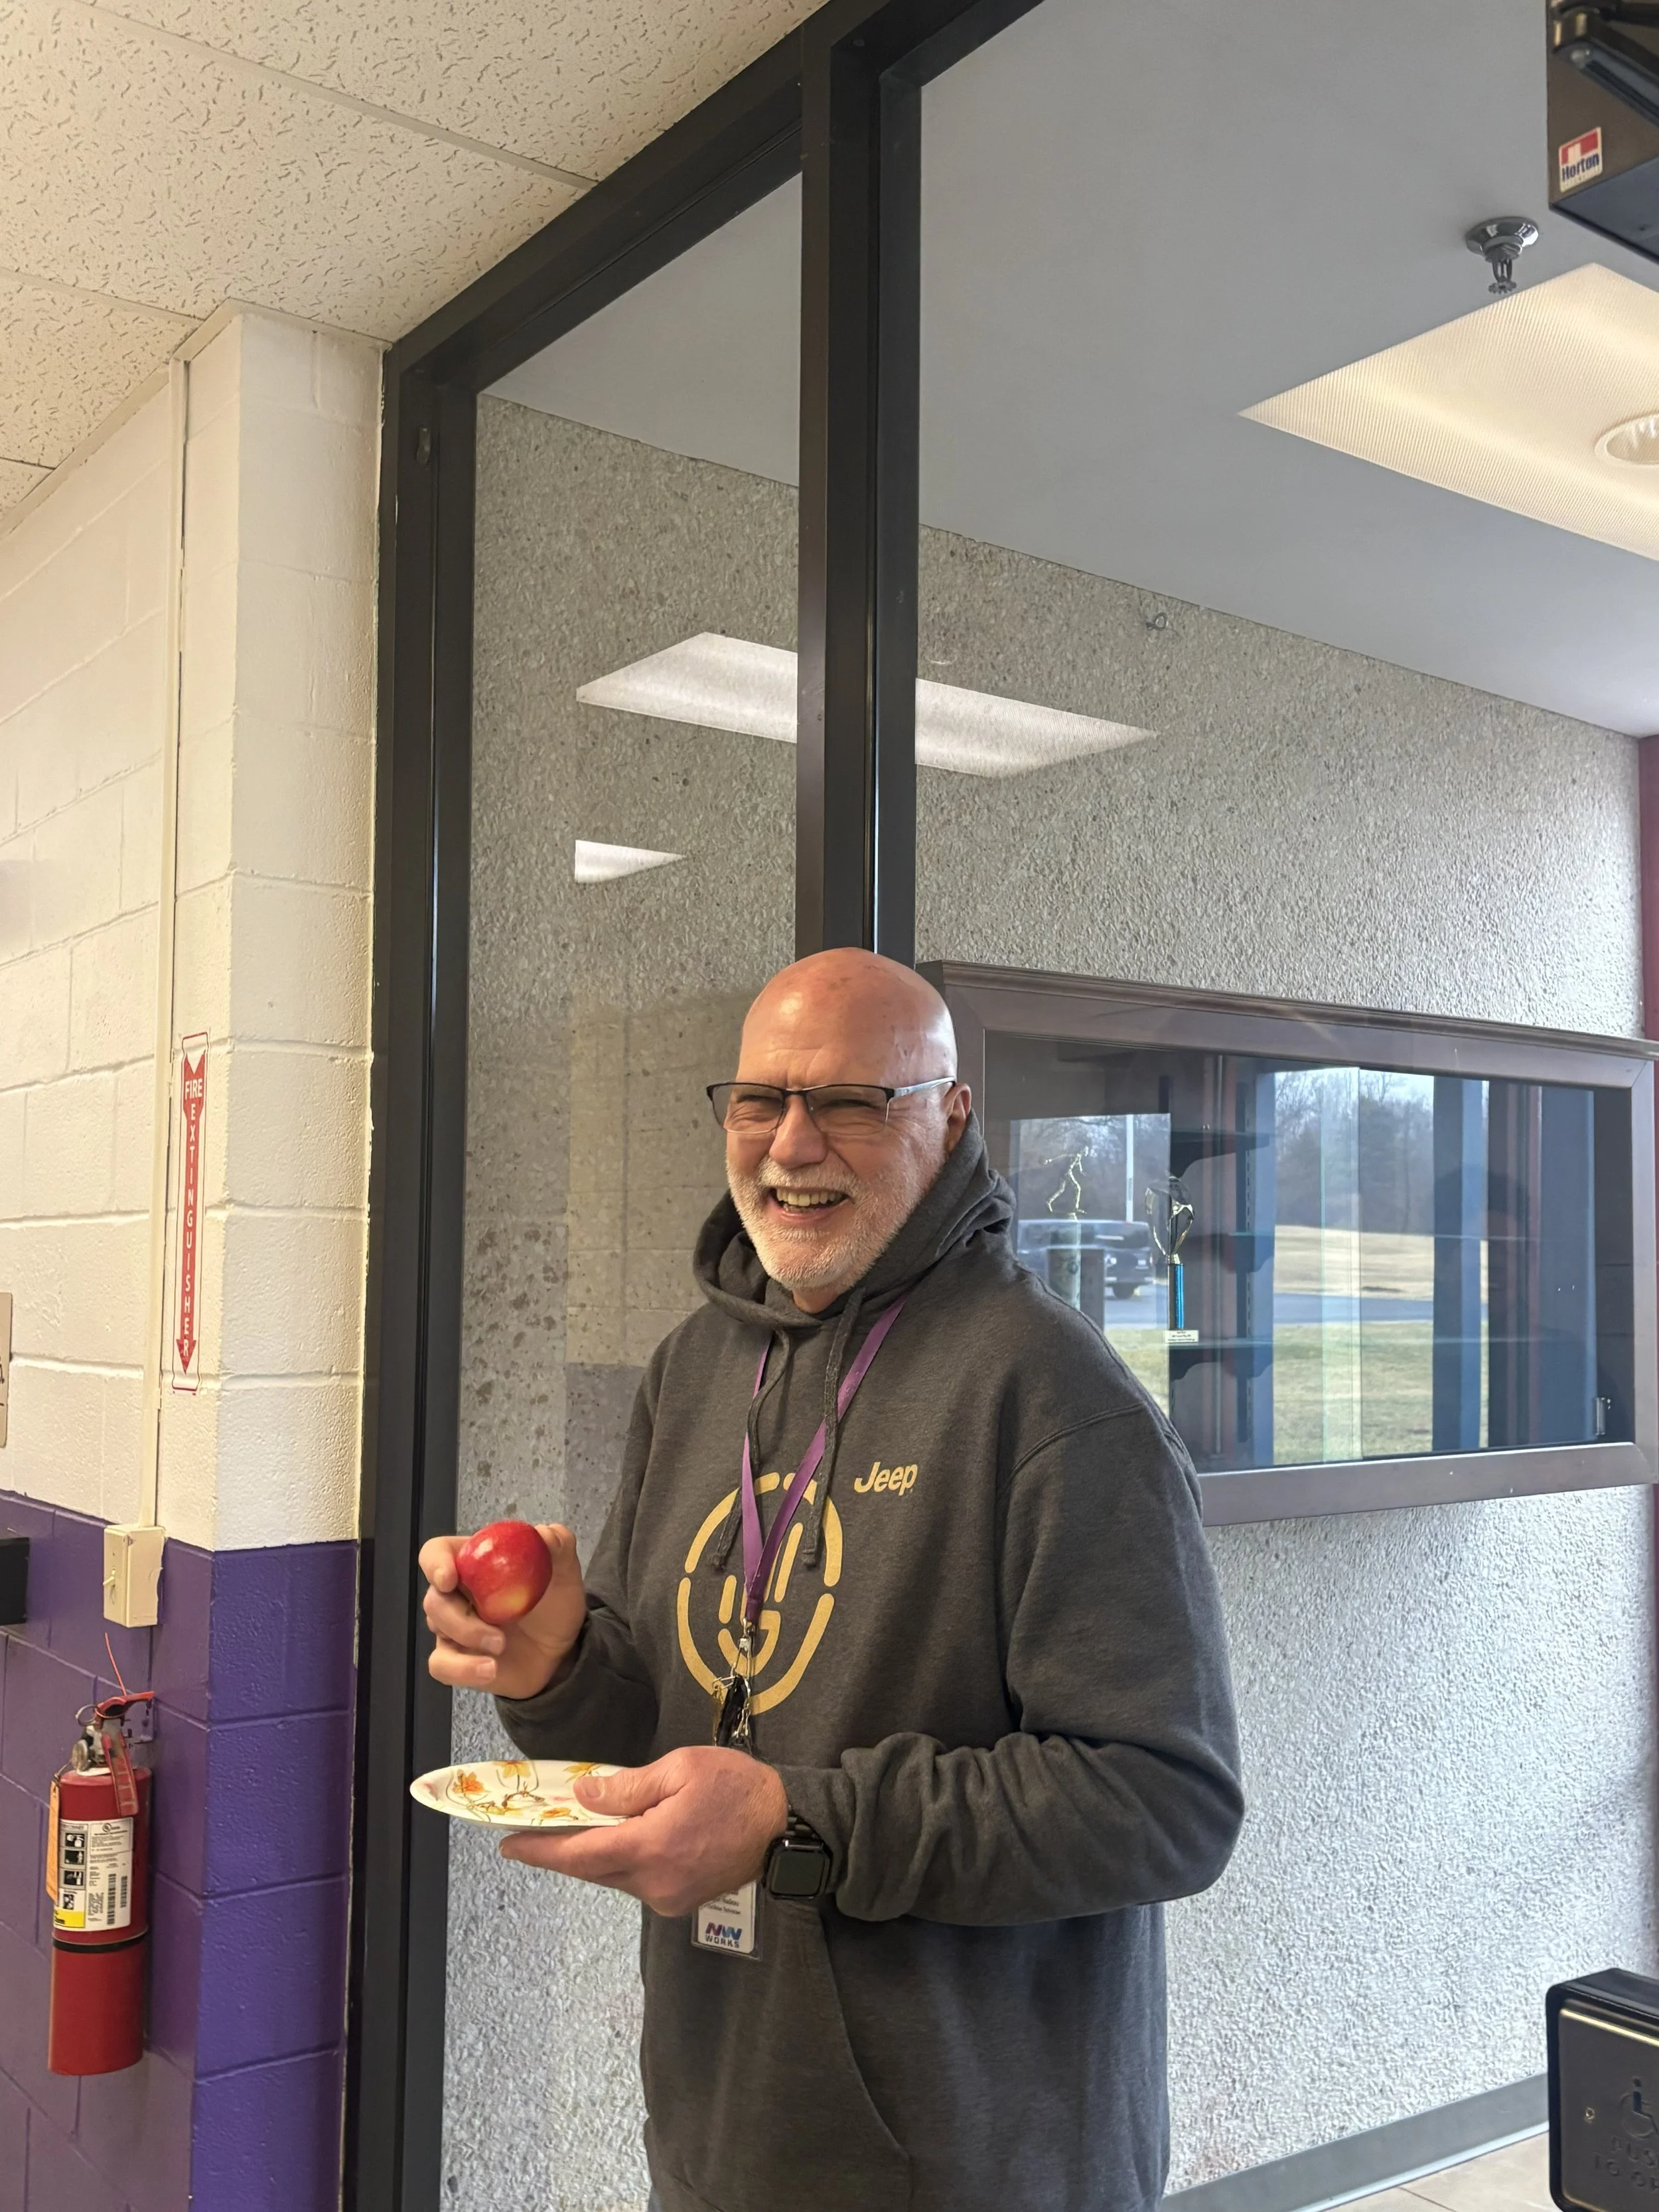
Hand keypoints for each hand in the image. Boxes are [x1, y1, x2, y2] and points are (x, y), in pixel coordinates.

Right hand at [419, 1524, 586, 1700]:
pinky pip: (440, 1665)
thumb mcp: (564, 1573)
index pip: (436, 1553)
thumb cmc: (554, 1606)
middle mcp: (457, 1593)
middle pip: (434, 1598)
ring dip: (468, 1639)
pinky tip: (490, 1670)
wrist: (562, 1653)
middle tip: (497, 1634)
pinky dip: (463, 1669)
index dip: (435, 1562)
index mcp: (474, 1563)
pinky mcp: (456, 1659)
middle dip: (460, 1618)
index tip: (449, 1577)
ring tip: (501, 1647)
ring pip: (435, 1629)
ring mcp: (453, 1627)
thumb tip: (545, 1533)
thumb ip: (559, 1545)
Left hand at [498, 1746, 788, 1916]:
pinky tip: (617, 1840)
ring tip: (575, 1829)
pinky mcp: (680, 1901)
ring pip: (613, 1877)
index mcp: (652, 1847)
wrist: (785, 1827)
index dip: (541, 1850)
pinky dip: (619, 1862)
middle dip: (559, 1853)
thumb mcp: (681, 1769)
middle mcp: (655, 1882)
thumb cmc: (735, 1787)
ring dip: (592, 1856)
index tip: (508, 1845)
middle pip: (592, 1870)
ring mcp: (668, 1897)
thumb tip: (584, 1798)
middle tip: (531, 1834)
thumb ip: (628, 1788)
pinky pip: (636, 1882)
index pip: (581, 1854)